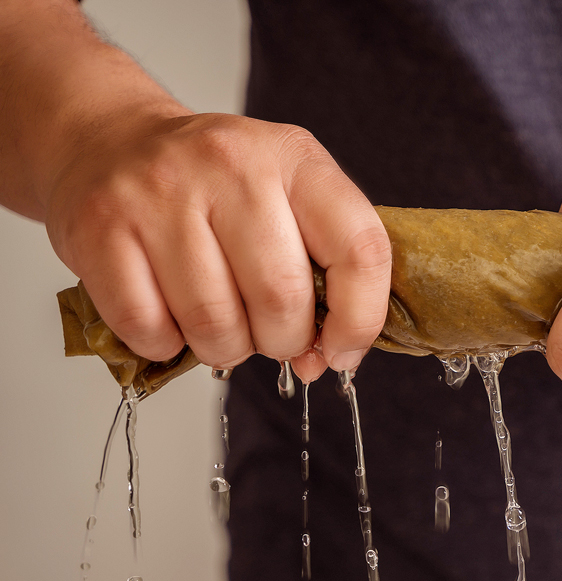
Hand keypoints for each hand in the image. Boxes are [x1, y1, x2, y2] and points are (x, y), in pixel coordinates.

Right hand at [43, 111, 390, 382]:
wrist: (109, 140)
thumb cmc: (213, 186)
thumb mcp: (287, 198)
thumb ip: (323, 271)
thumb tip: (326, 359)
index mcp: (294, 158)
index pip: (359, 250)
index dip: (360, 319)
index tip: (342, 349)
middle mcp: (229, 164)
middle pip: (281, 298)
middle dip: (283, 341)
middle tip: (268, 333)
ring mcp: (159, 193)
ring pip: (214, 323)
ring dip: (224, 349)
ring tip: (219, 325)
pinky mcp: (101, 227)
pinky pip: (148, 327)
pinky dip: (165, 343)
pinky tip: (169, 315)